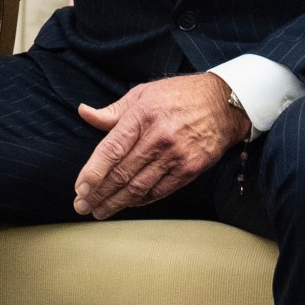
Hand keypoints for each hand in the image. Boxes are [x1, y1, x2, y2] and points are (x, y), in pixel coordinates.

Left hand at [71, 73, 249, 219]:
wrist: (225, 104)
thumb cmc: (179, 96)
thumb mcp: (143, 93)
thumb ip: (113, 110)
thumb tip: (84, 112)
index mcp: (142, 115)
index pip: (111, 149)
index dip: (93, 172)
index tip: (79, 188)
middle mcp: (159, 138)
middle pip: (122, 173)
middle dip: (98, 193)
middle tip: (81, 206)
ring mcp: (176, 156)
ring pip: (139, 186)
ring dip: (116, 202)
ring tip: (98, 211)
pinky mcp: (190, 169)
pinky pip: (159, 191)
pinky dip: (140, 200)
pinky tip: (126, 204)